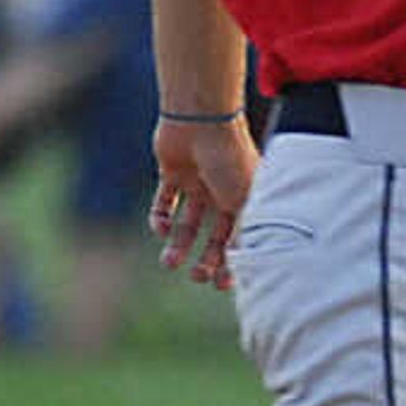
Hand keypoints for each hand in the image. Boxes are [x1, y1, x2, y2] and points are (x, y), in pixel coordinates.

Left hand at [149, 114, 259, 287]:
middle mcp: (222, 192)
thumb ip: (243, 232)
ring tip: (169, 263)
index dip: (232, 261)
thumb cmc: (229, 159)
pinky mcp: (172, 173)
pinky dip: (160, 217)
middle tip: (196, 276)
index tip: (223, 284)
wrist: (200, 120)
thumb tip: (245, 266)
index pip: (240, 237)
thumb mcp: (243, 200)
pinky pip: (164, 201)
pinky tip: (160, 228)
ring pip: (187, 221)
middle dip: (205, 257)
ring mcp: (196, 182)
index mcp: (246, 197)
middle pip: (213, 233)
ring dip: (178, 244)